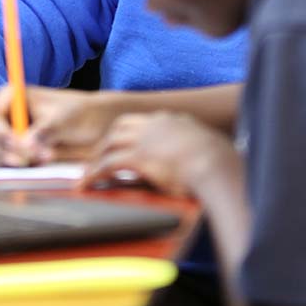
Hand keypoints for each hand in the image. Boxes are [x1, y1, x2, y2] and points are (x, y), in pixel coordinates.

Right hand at [0, 85, 123, 166]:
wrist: (96, 126)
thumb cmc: (80, 113)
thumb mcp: (64, 118)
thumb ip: (43, 130)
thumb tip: (25, 145)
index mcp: (12, 96)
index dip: (0, 133)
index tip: (18, 146)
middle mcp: (6, 114)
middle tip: (22, 161)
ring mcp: (7, 134)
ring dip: (6, 161)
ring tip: (36, 161)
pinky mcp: (14, 152)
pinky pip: (2, 163)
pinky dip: (13, 167)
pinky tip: (35, 164)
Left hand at [80, 112, 238, 197]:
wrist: (217, 164)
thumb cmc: (220, 162)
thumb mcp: (208, 148)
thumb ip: (197, 150)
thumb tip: (204, 161)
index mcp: (173, 120)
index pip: (143, 122)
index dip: (129, 133)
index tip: (124, 144)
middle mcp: (155, 124)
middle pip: (120, 128)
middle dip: (107, 142)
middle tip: (98, 158)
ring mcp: (145, 138)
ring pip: (110, 144)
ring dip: (96, 159)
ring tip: (88, 174)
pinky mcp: (137, 156)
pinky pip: (107, 164)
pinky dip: (93, 174)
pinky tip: (86, 185)